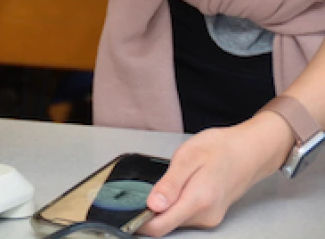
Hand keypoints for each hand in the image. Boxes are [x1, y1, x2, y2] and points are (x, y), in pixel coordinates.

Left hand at [139, 113, 292, 235]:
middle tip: (144, 186)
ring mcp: (210, 218)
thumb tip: (152, 205)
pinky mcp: (211, 215)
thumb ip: (170, 184)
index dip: (138, 221)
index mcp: (197, 202)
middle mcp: (205, 216)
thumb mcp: (188, 157)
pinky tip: (179, 186)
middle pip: (165, 224)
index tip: (123, 209)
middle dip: (149, 210)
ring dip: (163, 206)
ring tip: (168, 182)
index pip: (160, 226)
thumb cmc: (220, 148)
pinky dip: (175, 204)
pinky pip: (184, 215)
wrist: (250, 150)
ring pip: (174, 220)